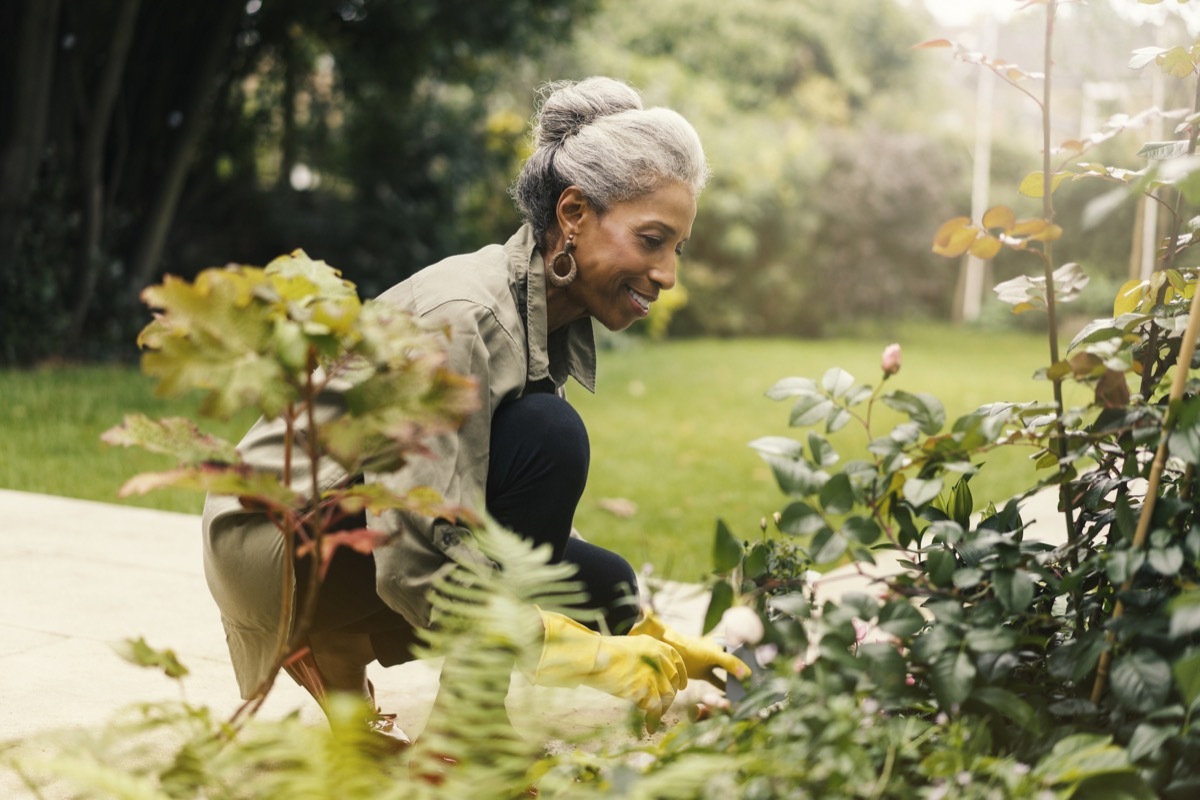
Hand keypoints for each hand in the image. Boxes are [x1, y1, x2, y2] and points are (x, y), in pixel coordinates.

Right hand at [530, 608, 686, 729]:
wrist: (594, 657)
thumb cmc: (604, 654)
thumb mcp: (631, 648)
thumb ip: (645, 659)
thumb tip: (651, 676)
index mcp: (656, 646)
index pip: (677, 662)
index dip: (681, 676)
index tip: (681, 687)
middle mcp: (659, 658)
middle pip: (672, 682)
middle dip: (668, 697)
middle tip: (661, 708)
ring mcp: (654, 673)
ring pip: (666, 696)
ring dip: (661, 709)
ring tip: (653, 718)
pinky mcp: (647, 689)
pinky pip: (656, 708)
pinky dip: (654, 719)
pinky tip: (650, 726)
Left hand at [629, 609, 750, 688]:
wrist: (667, 652)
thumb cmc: (691, 648)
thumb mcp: (712, 654)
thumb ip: (730, 662)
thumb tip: (746, 673)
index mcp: (722, 643)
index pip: (740, 650)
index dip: (751, 657)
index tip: (762, 666)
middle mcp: (718, 652)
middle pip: (735, 662)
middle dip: (744, 671)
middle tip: (757, 682)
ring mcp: (711, 662)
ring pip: (727, 673)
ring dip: (735, 681)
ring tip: (747, 691)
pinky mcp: (704, 673)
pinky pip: (717, 682)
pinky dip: (724, 688)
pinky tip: (731, 696)